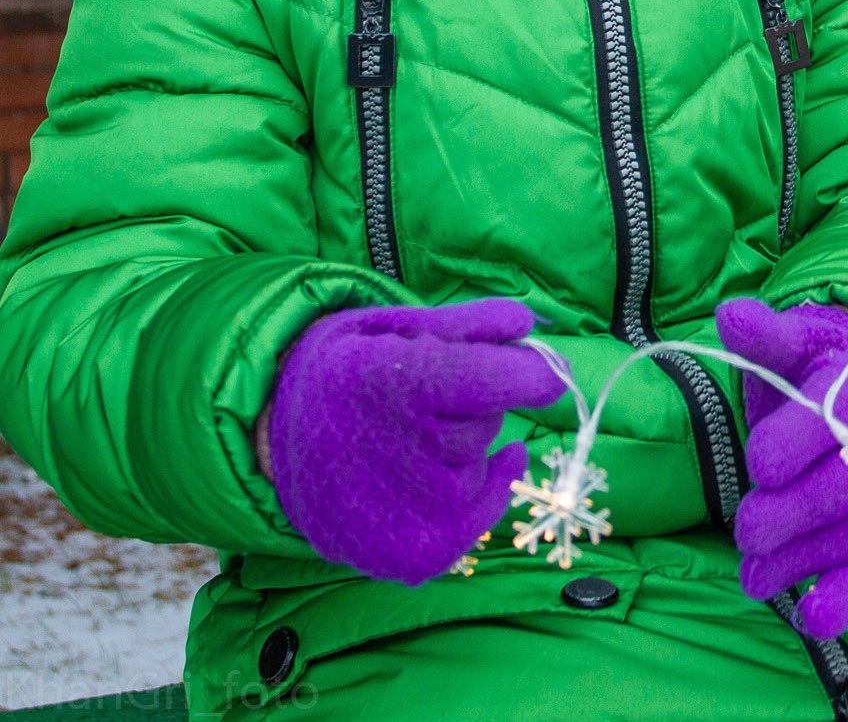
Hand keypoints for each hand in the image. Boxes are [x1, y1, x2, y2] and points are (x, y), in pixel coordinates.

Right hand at [263, 298, 564, 586]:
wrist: (272, 445)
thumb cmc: (347, 373)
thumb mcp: (395, 327)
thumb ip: (469, 323)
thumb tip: (530, 322)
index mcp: (393, 384)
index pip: (493, 379)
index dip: (530, 372)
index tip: (544, 368)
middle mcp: (401, 452)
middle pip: (486, 422)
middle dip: (475, 406)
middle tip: (427, 403)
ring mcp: (408, 512)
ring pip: (480, 464)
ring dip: (465, 450)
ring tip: (410, 441)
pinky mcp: (415, 555)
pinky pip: (481, 515)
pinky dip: (484, 490)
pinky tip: (472, 469)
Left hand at [716, 298, 847, 638]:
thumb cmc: (818, 371)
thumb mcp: (792, 345)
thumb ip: (762, 335)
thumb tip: (731, 313)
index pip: (819, 427)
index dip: (778, 450)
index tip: (758, 459)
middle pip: (829, 494)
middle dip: (778, 517)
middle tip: (744, 526)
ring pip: (840, 540)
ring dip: (792, 564)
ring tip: (752, 573)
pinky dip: (843, 600)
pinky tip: (811, 619)